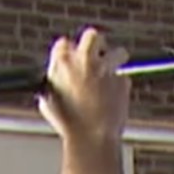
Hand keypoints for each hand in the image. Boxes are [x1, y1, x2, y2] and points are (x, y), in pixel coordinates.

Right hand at [38, 28, 131, 152]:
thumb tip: (54, 80)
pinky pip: (124, 78)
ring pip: (118, 53)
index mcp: (63, 61)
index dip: (70, 52)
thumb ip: (53, 83)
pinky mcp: (122, 80)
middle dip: (97, 44)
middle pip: (93, 36)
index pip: (64, 43)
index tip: (74, 60)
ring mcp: (106, 69)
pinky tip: (114, 100)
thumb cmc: (68, 124)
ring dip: (117, 60)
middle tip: (99, 55)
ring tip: (111, 76)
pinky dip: (120, 87)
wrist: (91, 138)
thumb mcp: (49, 101)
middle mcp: (85, 60)